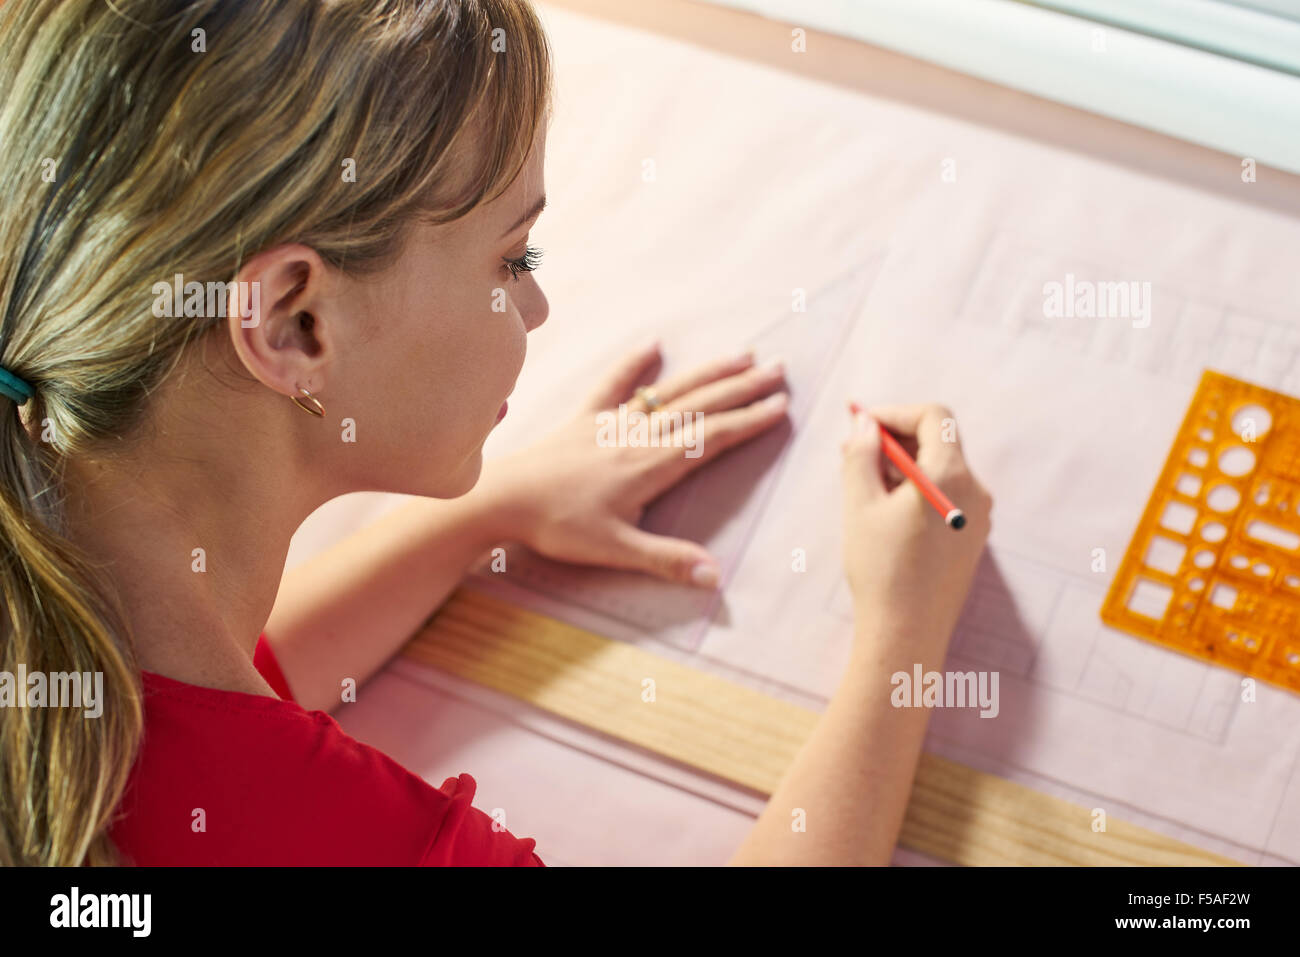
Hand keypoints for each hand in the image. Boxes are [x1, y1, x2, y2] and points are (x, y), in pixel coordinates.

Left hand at [488, 341, 789, 586]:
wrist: (502, 498)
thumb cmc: (557, 525)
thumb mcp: (615, 549)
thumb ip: (667, 561)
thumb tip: (717, 577)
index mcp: (651, 464)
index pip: (712, 437)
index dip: (749, 421)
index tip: (781, 406)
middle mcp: (637, 435)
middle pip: (700, 405)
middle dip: (742, 388)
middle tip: (780, 370)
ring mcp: (611, 422)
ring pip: (669, 391)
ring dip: (708, 373)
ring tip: (742, 356)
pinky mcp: (584, 418)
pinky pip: (613, 384)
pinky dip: (634, 364)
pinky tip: (653, 345)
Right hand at [839, 403, 992, 645]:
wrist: (906, 633)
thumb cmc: (881, 569)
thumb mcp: (860, 504)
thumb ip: (862, 454)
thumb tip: (865, 424)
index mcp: (952, 476)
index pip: (934, 417)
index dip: (895, 413)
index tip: (862, 424)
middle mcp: (975, 491)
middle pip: (939, 441)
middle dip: (896, 438)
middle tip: (853, 449)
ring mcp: (980, 516)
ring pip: (942, 469)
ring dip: (904, 464)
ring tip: (863, 482)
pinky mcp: (973, 538)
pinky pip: (948, 496)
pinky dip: (918, 489)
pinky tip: (886, 509)